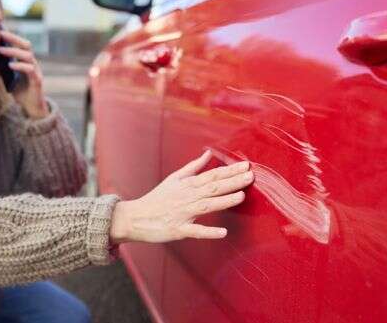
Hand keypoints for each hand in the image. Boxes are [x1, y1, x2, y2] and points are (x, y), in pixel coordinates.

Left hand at [0, 30, 48, 118]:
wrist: (31, 107)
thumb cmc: (20, 90)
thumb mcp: (7, 77)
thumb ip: (0, 67)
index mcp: (26, 61)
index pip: (20, 44)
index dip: (11, 36)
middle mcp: (33, 63)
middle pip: (26, 45)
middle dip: (14, 38)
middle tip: (1, 34)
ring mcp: (36, 71)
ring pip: (28, 56)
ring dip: (14, 51)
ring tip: (1, 50)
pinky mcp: (37, 80)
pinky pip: (30, 69)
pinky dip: (20, 66)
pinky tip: (10, 65)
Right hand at [110, 150, 252, 243]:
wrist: (136, 217)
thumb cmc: (157, 198)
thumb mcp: (174, 178)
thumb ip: (193, 167)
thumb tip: (208, 153)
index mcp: (187, 185)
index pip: (212, 175)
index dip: (229, 171)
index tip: (246, 166)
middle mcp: (187, 197)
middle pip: (213, 188)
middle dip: (232, 182)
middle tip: (250, 176)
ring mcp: (183, 214)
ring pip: (207, 206)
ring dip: (224, 201)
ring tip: (241, 196)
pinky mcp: (179, 230)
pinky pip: (195, 231)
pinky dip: (209, 232)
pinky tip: (222, 232)